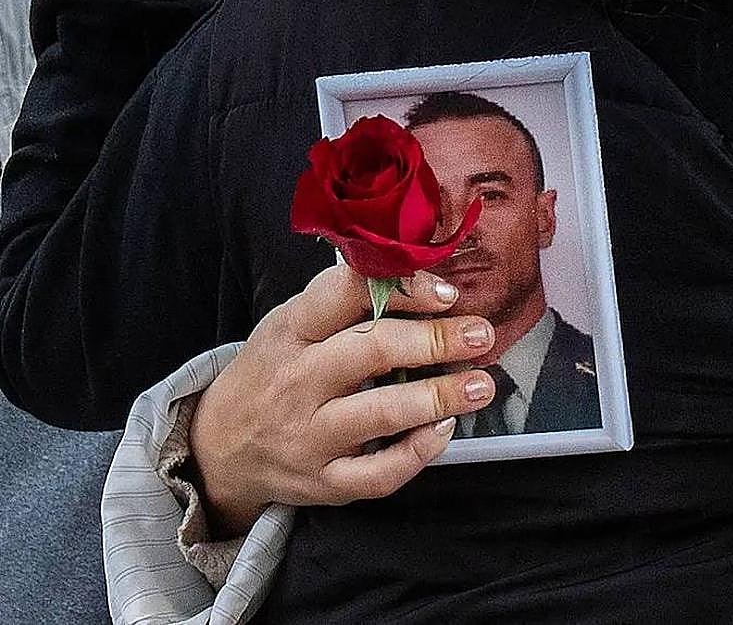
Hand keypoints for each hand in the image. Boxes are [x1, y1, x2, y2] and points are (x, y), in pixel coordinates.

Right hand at [190, 264, 496, 536]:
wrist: (220, 446)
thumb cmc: (275, 370)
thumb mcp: (294, 324)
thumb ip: (347, 303)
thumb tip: (427, 280)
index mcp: (291, 331)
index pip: (345, 295)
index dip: (403, 288)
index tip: (448, 293)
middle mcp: (296, 381)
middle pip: (372, 351)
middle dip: (435, 341)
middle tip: (481, 334)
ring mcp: (307, 436)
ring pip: (380, 413)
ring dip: (440, 396)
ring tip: (482, 385)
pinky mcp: (322, 483)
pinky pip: (377, 474)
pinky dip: (417, 453)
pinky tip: (444, 431)